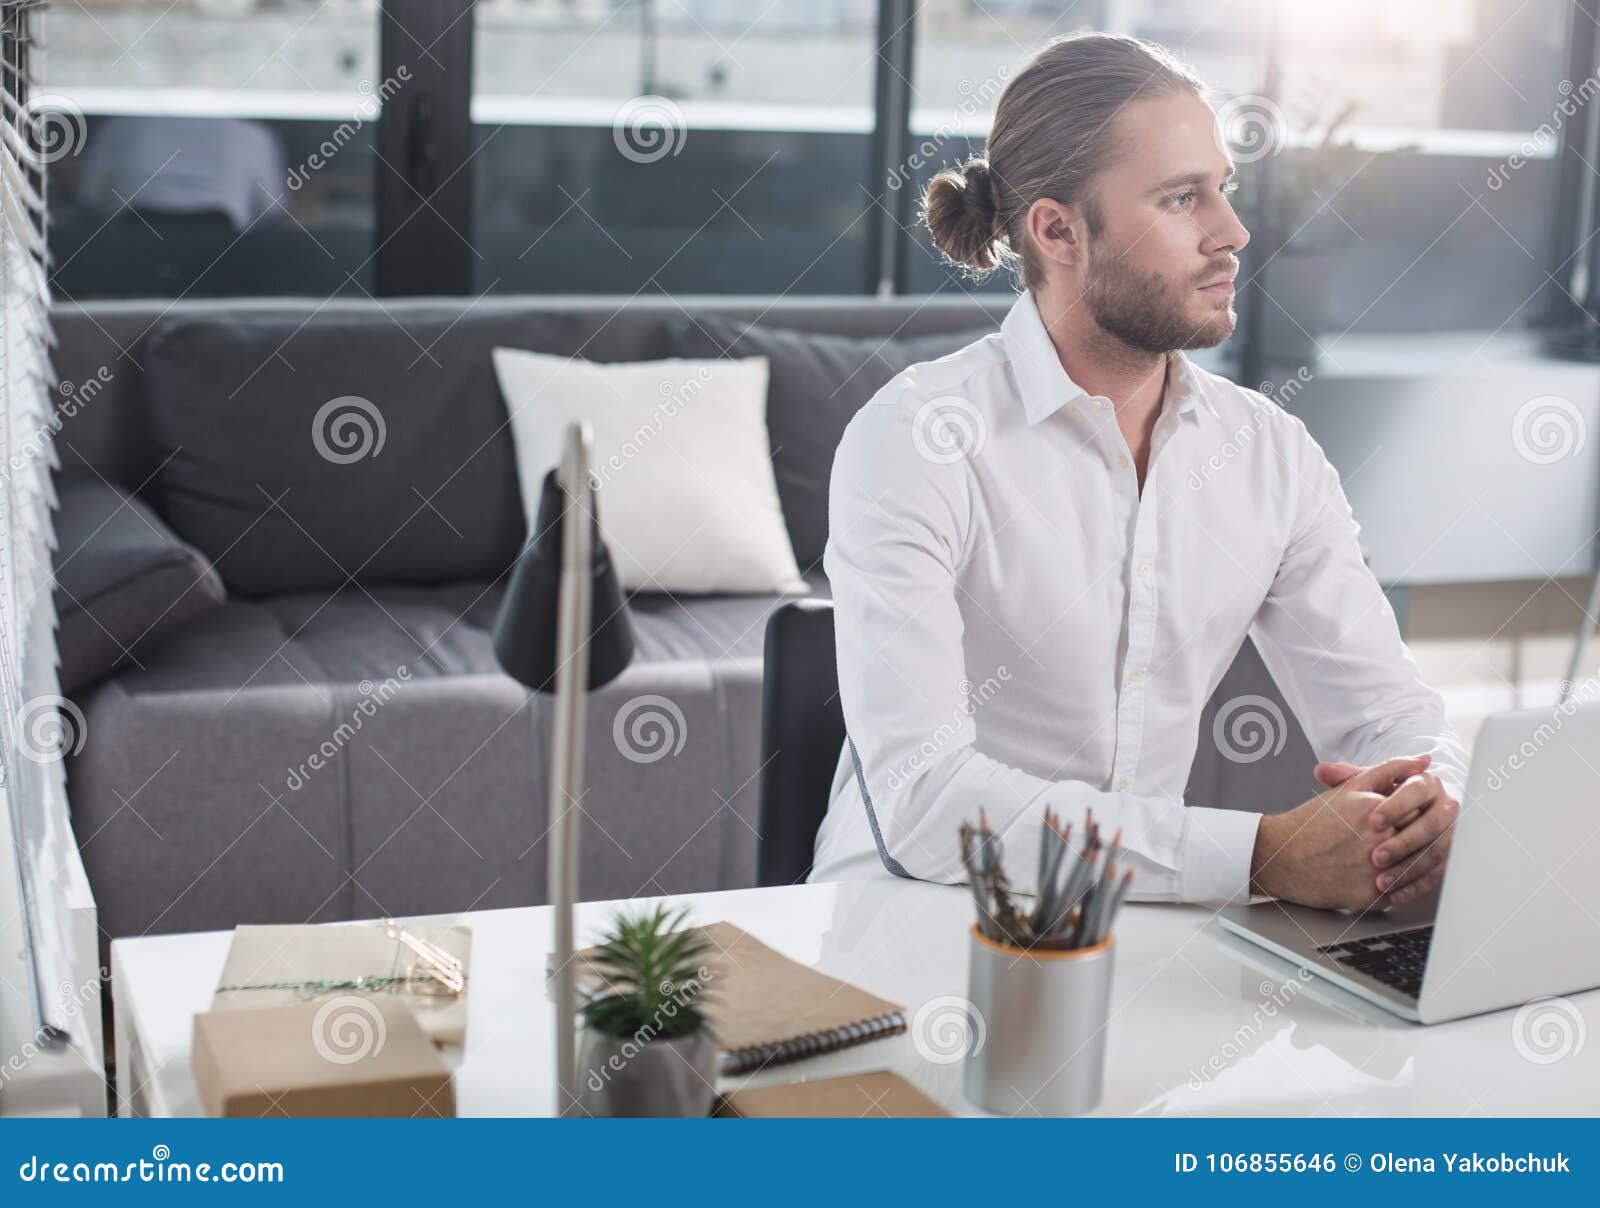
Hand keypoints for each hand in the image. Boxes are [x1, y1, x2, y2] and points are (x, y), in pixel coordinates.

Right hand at [1250, 755, 1432, 909]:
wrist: (1281, 857)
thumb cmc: (1314, 822)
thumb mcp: (1349, 788)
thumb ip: (1390, 770)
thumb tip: (1425, 760)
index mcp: (1376, 810)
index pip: (1420, 810)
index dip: (1413, 814)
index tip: (1401, 818)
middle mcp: (1379, 840)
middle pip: (1421, 839)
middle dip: (1414, 839)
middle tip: (1395, 840)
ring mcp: (1377, 870)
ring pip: (1416, 867)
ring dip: (1411, 863)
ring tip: (1391, 858)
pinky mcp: (1373, 895)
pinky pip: (1402, 892)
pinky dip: (1399, 886)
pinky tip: (1382, 876)